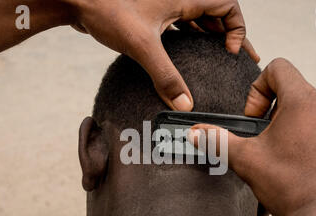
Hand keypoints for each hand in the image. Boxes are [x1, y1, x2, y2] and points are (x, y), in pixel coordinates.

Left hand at [62, 0, 258, 110]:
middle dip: (229, 36)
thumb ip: (165, 76)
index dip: (236, 28)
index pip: (228, 6)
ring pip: (198, 21)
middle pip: (216, 15)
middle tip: (236, 59)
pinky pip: (181, 27)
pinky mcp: (154, 15)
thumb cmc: (108, 11)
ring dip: (210, 38)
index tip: (229, 52)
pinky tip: (190, 58)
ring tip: (220, 60)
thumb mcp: (142, 46)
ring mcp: (166, 6)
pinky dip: (190, 40)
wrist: (78, 1)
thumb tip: (184, 106)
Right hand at [189, 58, 315, 215]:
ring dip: (310, 117)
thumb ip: (218, 142)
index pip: (278, 69)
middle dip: (280, 111)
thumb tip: (197, 133)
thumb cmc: (294, 188)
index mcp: (301, 100)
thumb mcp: (247, 161)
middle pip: (299, 91)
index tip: (256, 117)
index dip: (260, 89)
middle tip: (271, 140)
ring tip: (299, 144)